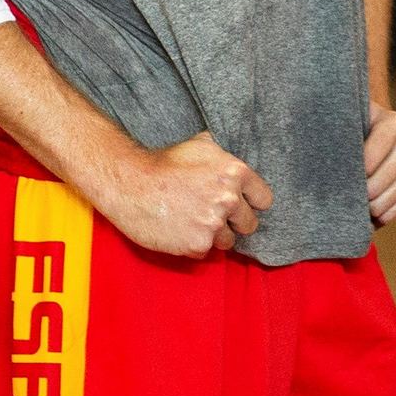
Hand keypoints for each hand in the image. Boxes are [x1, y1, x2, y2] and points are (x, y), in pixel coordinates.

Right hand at [95, 132, 273, 257]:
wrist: (131, 184)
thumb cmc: (163, 162)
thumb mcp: (200, 144)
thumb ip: (223, 155)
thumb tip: (232, 159)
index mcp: (235, 173)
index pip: (263, 199)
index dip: (251, 202)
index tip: (241, 205)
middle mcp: (229, 199)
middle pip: (249, 224)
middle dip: (234, 222)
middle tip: (213, 215)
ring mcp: (213, 223)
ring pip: (228, 241)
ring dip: (214, 235)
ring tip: (193, 222)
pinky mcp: (197, 244)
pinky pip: (205, 251)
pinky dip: (194, 244)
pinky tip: (180, 230)